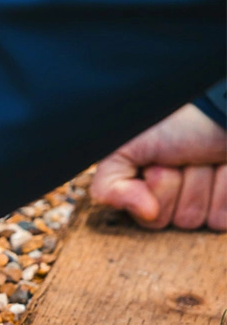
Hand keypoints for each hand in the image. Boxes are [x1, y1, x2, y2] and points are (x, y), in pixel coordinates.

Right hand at [90, 104, 226, 230]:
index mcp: (143, 187)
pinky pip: (221, 220)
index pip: (146, 217)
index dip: (153, 187)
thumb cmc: (178, 118)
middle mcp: (173, 198)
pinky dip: (226, 190)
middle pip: (169, 220)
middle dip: (179, 184)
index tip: (158, 161)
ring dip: (204, 182)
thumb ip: (108, 186)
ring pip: (195, 220)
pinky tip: (225, 166)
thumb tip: (146, 214)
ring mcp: (204, 202)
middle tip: (184, 156)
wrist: (223, 104)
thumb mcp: (125, 147)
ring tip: (207, 156)